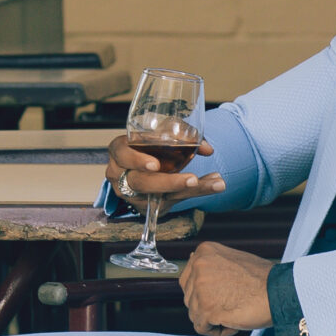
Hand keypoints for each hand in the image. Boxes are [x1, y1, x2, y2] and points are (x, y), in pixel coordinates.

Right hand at [106, 132, 222, 207]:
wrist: (145, 161)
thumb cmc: (149, 142)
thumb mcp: (159, 131)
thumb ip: (181, 133)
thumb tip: (206, 148)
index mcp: (119, 151)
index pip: (123, 154)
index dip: (137, 160)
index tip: (155, 165)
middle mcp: (121, 175)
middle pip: (141, 182)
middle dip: (169, 182)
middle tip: (192, 179)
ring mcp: (134, 194)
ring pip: (162, 195)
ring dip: (192, 189)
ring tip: (216, 183)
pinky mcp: (149, 204)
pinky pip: (174, 200)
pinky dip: (197, 192)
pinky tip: (214, 184)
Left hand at [179, 243, 273, 335]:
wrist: (279, 292)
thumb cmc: (262, 280)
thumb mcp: (233, 259)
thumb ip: (212, 263)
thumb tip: (194, 264)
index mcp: (205, 252)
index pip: (188, 279)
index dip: (205, 293)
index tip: (224, 294)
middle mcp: (199, 266)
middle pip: (189, 297)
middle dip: (207, 306)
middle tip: (231, 305)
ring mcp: (201, 288)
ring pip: (194, 314)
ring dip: (213, 319)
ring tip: (235, 313)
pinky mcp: (206, 309)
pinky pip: (201, 328)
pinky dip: (216, 331)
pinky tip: (233, 324)